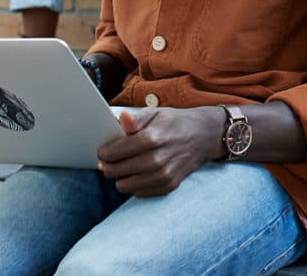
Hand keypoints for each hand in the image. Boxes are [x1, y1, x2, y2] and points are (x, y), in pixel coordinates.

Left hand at [96, 106, 224, 195]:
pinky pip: (138, 192)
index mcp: (150, 139)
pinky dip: (135, 183)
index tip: (103, 150)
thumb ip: (133, 120)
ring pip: (123, 186)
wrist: (203, 136)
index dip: (102, 152)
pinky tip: (140, 171)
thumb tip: (120, 120)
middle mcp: (156, 160)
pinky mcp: (168, 186)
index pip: (112, 154)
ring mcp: (163, 176)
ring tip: (126, 165)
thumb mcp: (154, 114)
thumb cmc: (174, 123)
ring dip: (120, 176)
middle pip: (114, 172)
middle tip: (110, 158)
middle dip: (108, 165)